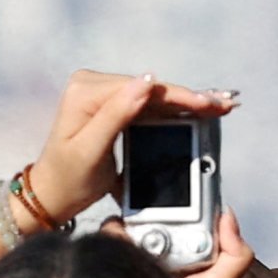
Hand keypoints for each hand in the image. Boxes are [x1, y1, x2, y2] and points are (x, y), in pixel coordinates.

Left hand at [27, 68, 233, 230]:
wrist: (51, 195)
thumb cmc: (67, 178)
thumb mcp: (90, 150)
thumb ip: (116, 115)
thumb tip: (146, 82)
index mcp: (86, 90)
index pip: (143, 89)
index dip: (180, 95)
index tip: (209, 104)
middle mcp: (94, 85)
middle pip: (152, 90)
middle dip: (190, 98)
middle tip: (226, 104)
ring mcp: (103, 95)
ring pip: (154, 97)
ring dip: (187, 102)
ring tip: (220, 106)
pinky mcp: (112, 107)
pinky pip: (148, 106)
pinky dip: (174, 109)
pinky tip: (199, 108)